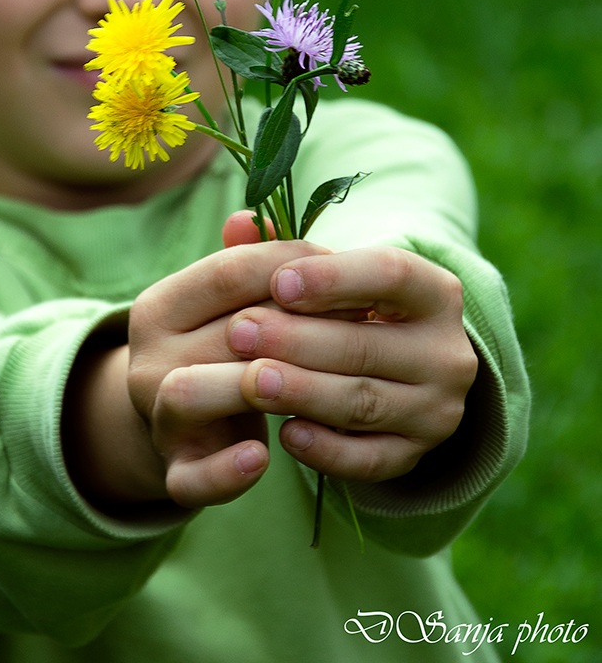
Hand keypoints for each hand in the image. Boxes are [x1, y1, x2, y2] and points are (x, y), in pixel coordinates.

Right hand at [125, 214, 328, 508]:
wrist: (181, 426)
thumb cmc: (221, 346)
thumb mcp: (228, 301)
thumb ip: (249, 260)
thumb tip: (256, 217)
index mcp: (159, 305)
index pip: (228, 272)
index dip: (292, 267)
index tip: (344, 271)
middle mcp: (148, 358)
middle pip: (224, 330)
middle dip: (300, 326)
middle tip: (363, 327)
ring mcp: (158, 418)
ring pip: (193, 392)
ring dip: (257, 385)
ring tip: (317, 383)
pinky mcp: (176, 472)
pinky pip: (193, 478)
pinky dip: (226, 471)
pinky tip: (265, 456)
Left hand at [227, 245, 478, 482]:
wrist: (398, 375)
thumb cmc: (352, 310)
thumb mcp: (331, 277)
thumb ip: (282, 250)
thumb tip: (237, 224)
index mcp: (434, 291)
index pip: (391, 274)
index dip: (333, 277)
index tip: (277, 281)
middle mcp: (447, 352)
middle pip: (368, 344)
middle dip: (297, 339)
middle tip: (238, 332)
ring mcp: (436, 410)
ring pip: (364, 402)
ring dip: (303, 391)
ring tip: (250, 380)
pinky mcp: (415, 456)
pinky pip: (370, 460)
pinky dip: (327, 450)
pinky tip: (285, 434)